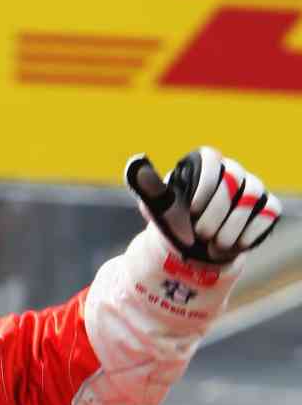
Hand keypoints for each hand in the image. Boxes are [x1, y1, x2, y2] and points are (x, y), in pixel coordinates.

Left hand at [125, 147, 281, 264]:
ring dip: (231, 225)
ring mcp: (251, 187)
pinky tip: (233, 245)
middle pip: (233, 179)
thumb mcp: (157, 206)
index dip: (204, 184)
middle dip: (216, 212)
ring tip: (214, 243)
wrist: (193, 245)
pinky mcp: (266, 206)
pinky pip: (268, 212)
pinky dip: (249, 231)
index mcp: (203, 165)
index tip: (192, 209)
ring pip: (251, 195)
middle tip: (201, 233)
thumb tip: (136, 164)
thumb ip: (148, 187)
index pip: (210, 159)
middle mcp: (231, 171)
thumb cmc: (174, 221)